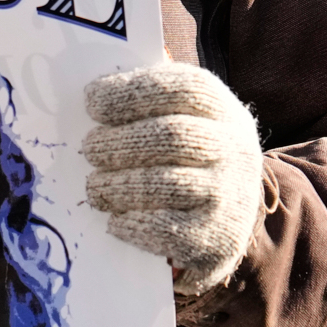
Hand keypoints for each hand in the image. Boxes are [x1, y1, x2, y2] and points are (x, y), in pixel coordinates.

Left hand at [83, 62, 264, 298]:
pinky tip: (115, 219)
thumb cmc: (189, 160)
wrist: (228, 222)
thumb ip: (149, 100)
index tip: (92, 101)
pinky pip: (167, 229)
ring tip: (95, 187)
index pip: (185, 88)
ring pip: (166, 184)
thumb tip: (96, 89)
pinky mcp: (217, 239)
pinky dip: (132, 223)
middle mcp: (236, 150)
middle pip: (172, 136)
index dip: (134, 91)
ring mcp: (231, 196)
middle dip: (120, 142)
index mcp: (224, 111)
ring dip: (118, 185)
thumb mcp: (186, 120)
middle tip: (90, 149)